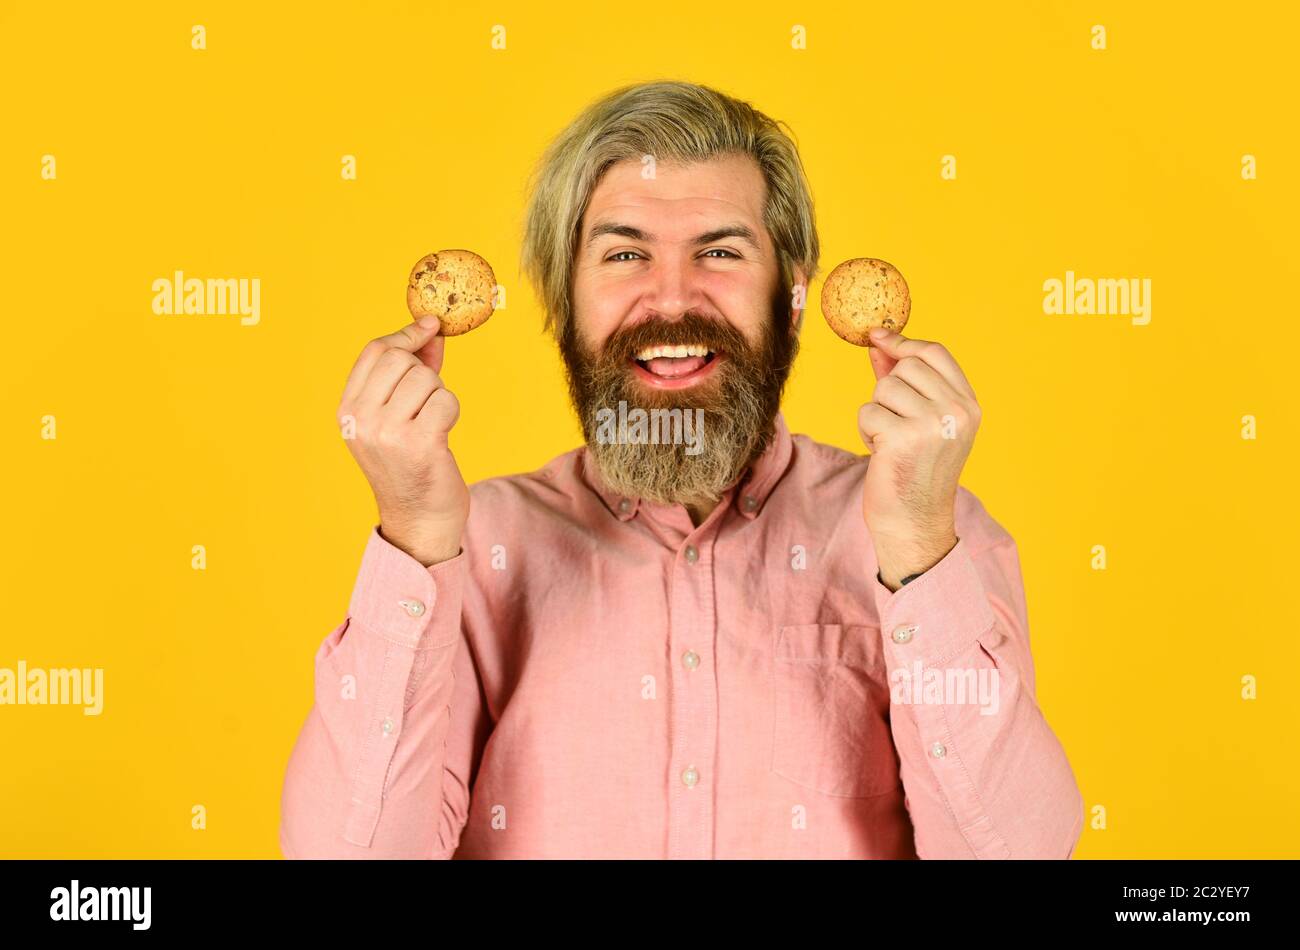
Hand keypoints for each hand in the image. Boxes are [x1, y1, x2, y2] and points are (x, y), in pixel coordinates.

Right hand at [338, 317, 467, 566]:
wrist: (420, 520)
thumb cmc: (413, 465)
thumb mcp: (396, 417)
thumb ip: (409, 373)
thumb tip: (431, 331)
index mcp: (348, 410)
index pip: (374, 351)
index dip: (406, 335)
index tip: (431, 326)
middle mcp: (361, 419)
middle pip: (401, 359)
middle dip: (425, 372)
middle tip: (428, 401)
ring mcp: (387, 431)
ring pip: (426, 379)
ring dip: (440, 396)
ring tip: (432, 425)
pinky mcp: (419, 443)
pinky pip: (445, 401)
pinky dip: (451, 412)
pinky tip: (442, 436)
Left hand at [858, 328, 979, 587]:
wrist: (914, 522)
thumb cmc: (914, 471)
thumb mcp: (920, 421)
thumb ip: (904, 381)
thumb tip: (880, 344)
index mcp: (969, 406)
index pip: (936, 353)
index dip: (903, 343)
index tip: (878, 338)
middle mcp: (957, 412)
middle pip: (906, 366)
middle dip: (888, 390)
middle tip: (894, 424)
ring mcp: (933, 424)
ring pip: (884, 388)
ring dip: (876, 413)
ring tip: (890, 441)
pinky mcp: (904, 438)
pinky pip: (868, 411)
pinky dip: (866, 431)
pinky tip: (882, 453)